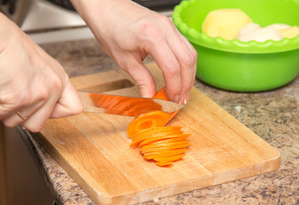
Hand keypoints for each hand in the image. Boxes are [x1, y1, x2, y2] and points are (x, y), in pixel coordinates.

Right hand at [0, 1, 82, 131]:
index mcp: (60, 79)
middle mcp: (53, 88)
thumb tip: (42, 107)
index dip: (55, 113)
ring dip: (4, 113)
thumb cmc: (11, 48)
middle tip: (12, 103)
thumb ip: (47, 86)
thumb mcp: (41, 67)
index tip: (41, 109)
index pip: (74, 108)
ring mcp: (37, 95)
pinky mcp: (18, 99)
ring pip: (19, 123)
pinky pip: (0, 116)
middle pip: (39, 123)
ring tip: (0, 96)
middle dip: (20, 116)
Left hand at [72, 0, 196, 102]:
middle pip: (187, 61)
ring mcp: (170, 25)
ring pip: (191, 54)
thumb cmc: (110, 28)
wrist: (107, 7)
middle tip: (180, 100)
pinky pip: (186, 47)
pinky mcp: (171, 26)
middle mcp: (165, 28)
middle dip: (186, 84)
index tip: (171, 100)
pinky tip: (180, 75)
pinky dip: (186, 63)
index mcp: (151, 36)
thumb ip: (141, 79)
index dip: (174, 88)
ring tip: (182, 91)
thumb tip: (151, 97)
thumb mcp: (124, 60)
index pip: (172, 68)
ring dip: (189, 75)